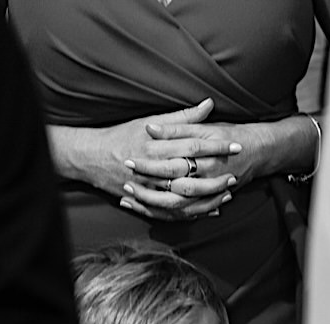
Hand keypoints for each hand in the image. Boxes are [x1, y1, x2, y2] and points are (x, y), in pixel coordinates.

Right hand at [52, 99, 239, 220]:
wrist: (92, 157)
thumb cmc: (123, 135)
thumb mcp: (151, 120)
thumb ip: (182, 116)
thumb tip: (208, 104)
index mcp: (157, 146)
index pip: (193, 146)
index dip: (216, 146)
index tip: (236, 145)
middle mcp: (153, 169)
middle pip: (191, 175)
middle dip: (216, 176)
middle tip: (238, 174)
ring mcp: (149, 189)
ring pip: (184, 198)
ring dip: (207, 198)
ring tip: (227, 194)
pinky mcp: (145, 203)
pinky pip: (172, 212)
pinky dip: (191, 213)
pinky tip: (209, 211)